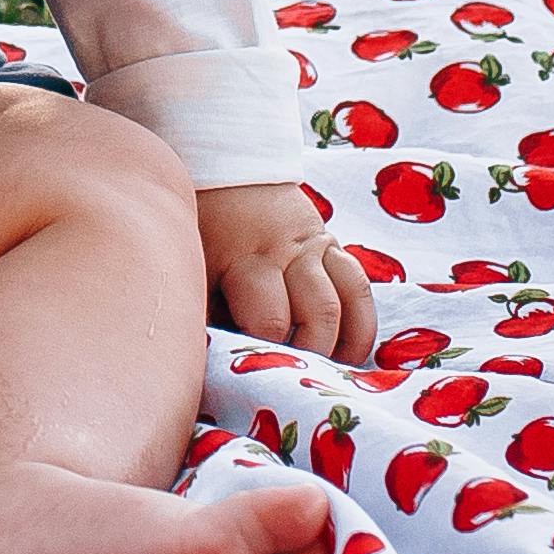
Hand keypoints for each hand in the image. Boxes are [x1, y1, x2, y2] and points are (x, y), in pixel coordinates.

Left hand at [199, 181, 379, 364]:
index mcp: (246, 260)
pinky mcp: (332, 244)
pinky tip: (351, 353)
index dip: (268, 354)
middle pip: (318, 315)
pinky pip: (358, 286)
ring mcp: (315, 247)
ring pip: (344, 302)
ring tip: (326, 374)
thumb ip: (206, 310)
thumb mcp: (193, 265)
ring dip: (340, 344)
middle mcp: (288, 253)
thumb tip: (210, 363)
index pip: (270, 321)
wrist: (224, 173)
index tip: (260, 377)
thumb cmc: (201, 228)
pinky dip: (360, 324)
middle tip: (296, 380)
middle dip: (312, 355)